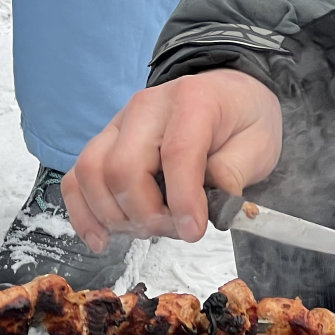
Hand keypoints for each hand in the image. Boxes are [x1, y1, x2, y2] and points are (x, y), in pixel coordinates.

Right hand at [62, 69, 283, 251]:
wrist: (225, 95)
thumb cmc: (241, 120)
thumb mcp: (258, 145)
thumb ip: (233, 174)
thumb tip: (208, 210)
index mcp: (192, 101)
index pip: (176, 153)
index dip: (183, 200)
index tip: (194, 232)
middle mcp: (147, 107)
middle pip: (123, 167)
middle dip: (147, 214)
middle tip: (175, 230)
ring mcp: (118, 124)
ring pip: (92, 174)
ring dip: (116, 216)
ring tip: (149, 229)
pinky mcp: (103, 144)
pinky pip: (77, 178)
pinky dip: (84, 214)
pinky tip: (102, 239)